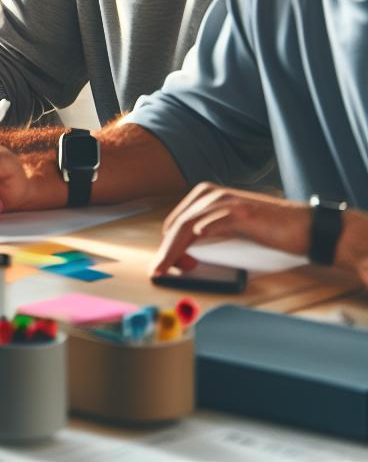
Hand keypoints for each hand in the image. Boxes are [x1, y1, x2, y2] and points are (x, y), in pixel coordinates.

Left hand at [152, 183, 309, 277]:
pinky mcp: (240, 211)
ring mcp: (225, 201)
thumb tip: (182, 255)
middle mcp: (211, 194)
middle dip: (167, 251)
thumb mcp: (230, 229)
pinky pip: (212, 223)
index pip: (175, 222)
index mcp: (205, 195)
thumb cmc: (267, 232)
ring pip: (187, 226)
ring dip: (174, 250)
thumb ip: (207, 234)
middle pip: (177, 225)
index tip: (165, 265)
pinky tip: (193, 247)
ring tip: (168, 268)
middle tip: (162, 271)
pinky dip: (199, 236)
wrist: (303, 227)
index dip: (168, 246)